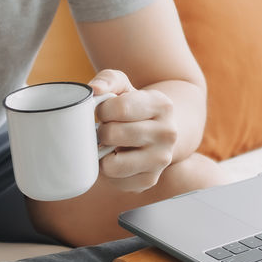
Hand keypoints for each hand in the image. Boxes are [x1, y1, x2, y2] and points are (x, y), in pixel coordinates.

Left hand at [89, 69, 177, 192]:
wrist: (158, 130)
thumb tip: (94, 90)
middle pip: (113, 135)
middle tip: (107, 129)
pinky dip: (108, 172)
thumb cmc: (133, 106)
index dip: (102, 109)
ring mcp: (161, 160)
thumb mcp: (125, 86)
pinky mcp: (149, 180)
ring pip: (112, 165)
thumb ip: (108, 80)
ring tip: (110, 144)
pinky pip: (114, 181)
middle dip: (102, 131)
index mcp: (163, 105)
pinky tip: (116, 158)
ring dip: (102, 154)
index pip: (119, 108)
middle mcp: (168, 134)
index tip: (105, 111)